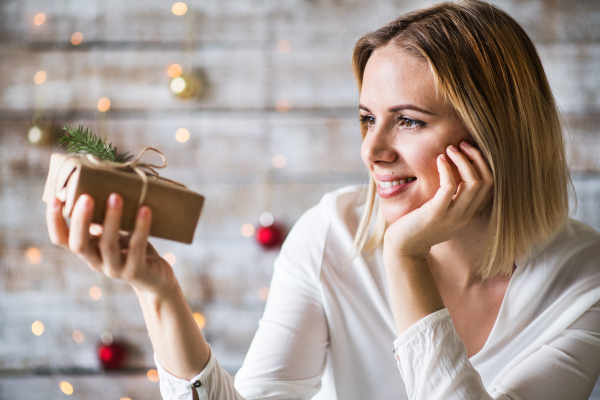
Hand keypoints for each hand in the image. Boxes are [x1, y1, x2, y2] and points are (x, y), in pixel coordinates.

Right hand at [46, 193, 177, 296]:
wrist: (157, 279)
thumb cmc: (133, 249)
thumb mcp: (115, 233)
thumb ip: (104, 219)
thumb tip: (98, 183)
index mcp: (87, 250)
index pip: (61, 240)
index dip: (54, 221)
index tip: (55, 198)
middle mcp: (96, 262)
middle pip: (79, 244)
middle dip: (81, 220)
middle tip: (85, 197)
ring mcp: (115, 269)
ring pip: (108, 245)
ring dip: (112, 219)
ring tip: (116, 196)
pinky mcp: (136, 272)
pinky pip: (137, 248)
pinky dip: (140, 228)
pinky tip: (145, 210)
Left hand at [383, 141, 492, 258]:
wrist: (404, 248)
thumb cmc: (420, 227)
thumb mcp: (443, 213)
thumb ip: (453, 199)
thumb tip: (453, 174)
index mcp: (470, 214)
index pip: (491, 186)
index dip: (484, 164)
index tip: (469, 150)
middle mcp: (467, 216)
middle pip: (487, 182)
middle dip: (477, 158)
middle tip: (461, 144)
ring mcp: (453, 216)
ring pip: (474, 183)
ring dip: (463, 161)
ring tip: (450, 149)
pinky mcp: (436, 214)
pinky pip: (449, 187)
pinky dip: (447, 170)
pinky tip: (439, 160)